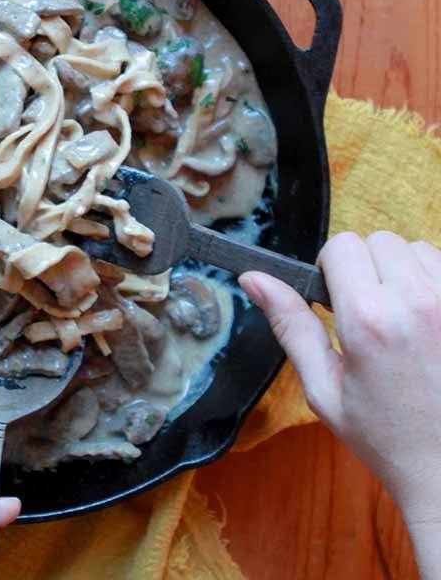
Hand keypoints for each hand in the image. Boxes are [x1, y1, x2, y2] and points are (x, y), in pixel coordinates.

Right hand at [239, 231, 440, 520]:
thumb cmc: (385, 435)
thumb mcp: (322, 387)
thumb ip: (290, 325)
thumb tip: (253, 279)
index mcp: (368, 321)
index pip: (343, 245)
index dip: (330, 267)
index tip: (335, 296)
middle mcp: (417, 303)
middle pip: (379, 240)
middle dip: (365, 267)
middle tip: (366, 310)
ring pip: (417, 249)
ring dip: (402, 272)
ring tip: (400, 316)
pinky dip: (431, 283)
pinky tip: (427, 322)